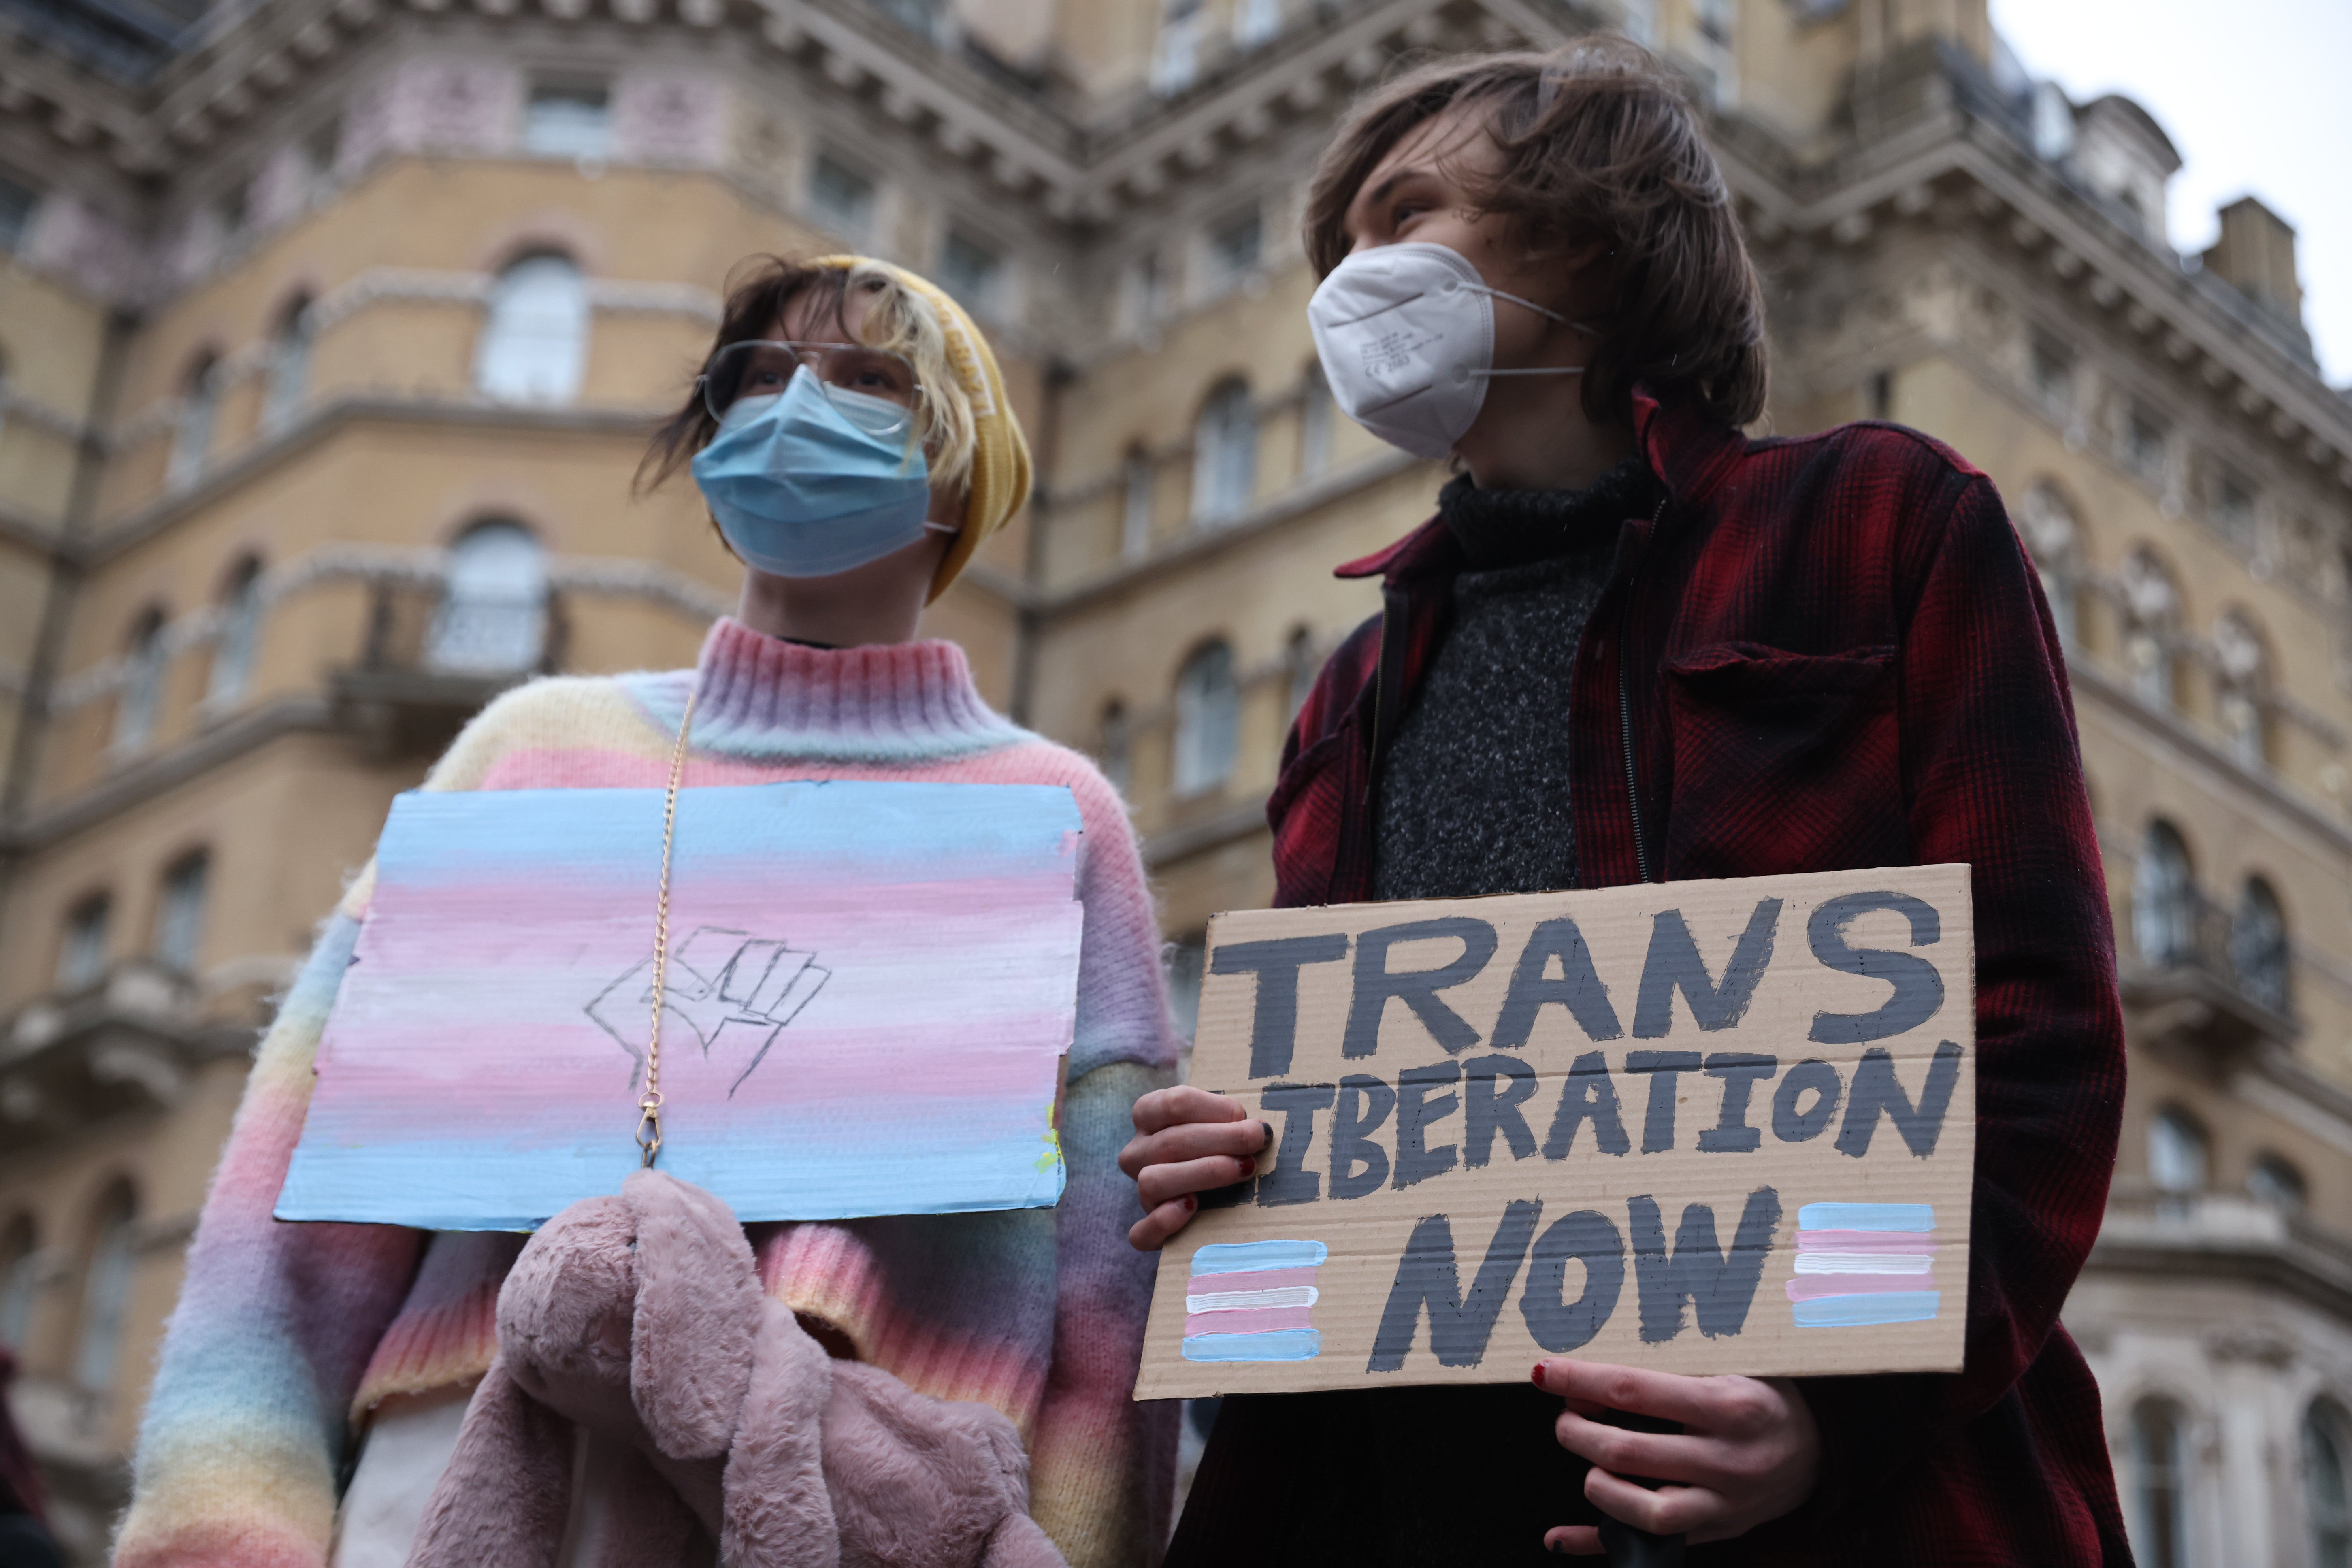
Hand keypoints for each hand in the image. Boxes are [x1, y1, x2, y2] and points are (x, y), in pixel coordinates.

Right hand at [1116, 1086, 1271, 1250]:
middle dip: (1222, 1139)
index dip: (1213, 1108)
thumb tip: (1256, 1130)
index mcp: (1149, 1115)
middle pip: (1171, 1142)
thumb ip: (1229, 1119)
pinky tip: (1192, 1207)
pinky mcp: (1144, 1231)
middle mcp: (1137, 1152)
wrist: (1203, 1194)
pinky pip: (1142, 1231)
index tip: (1243, 1116)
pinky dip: (1164, 1221)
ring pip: (1153, 1181)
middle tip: (1256, 1140)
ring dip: (1202, 1173)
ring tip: (1241, 1169)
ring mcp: (1139, 1191)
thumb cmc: (1214, 1145)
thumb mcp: (1217, 1121)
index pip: (1174, 1104)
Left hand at [1532, 1359, 1817, 1551]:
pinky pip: (1652, 1545)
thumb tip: (1598, 1373)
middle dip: (1577, 1432)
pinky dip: (1599, 1544)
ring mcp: (1723, 1503)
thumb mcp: (1729, 1368)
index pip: (1633, 1390)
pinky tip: (1561, 1536)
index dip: (1579, 1380)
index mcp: (1727, 1406)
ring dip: (1595, 1485)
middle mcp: (1725, 1459)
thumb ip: (1672, 1371)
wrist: (1821, 1447)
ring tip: (1588, 1459)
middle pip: (1626, 1451)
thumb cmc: (1764, 1397)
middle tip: (1567, 1417)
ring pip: (1641, 1509)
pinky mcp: (1717, 1531)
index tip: (1545, 1371)